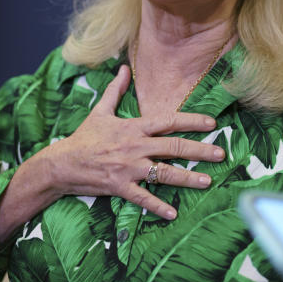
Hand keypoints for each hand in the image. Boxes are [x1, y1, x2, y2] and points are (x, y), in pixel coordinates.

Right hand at [0, 65, 224, 233]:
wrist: (62, 164)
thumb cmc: (84, 137)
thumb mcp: (100, 111)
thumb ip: (115, 90)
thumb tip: (123, 67)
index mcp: (133, 127)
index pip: (168, 121)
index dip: (191, 121)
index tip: (212, 123)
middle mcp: (135, 146)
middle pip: (173, 147)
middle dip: (199, 150)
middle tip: (220, 153)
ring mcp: (128, 168)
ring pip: (164, 173)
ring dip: (187, 178)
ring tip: (208, 181)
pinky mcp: (120, 186)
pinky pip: (143, 198)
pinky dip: (158, 207)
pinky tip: (173, 214)